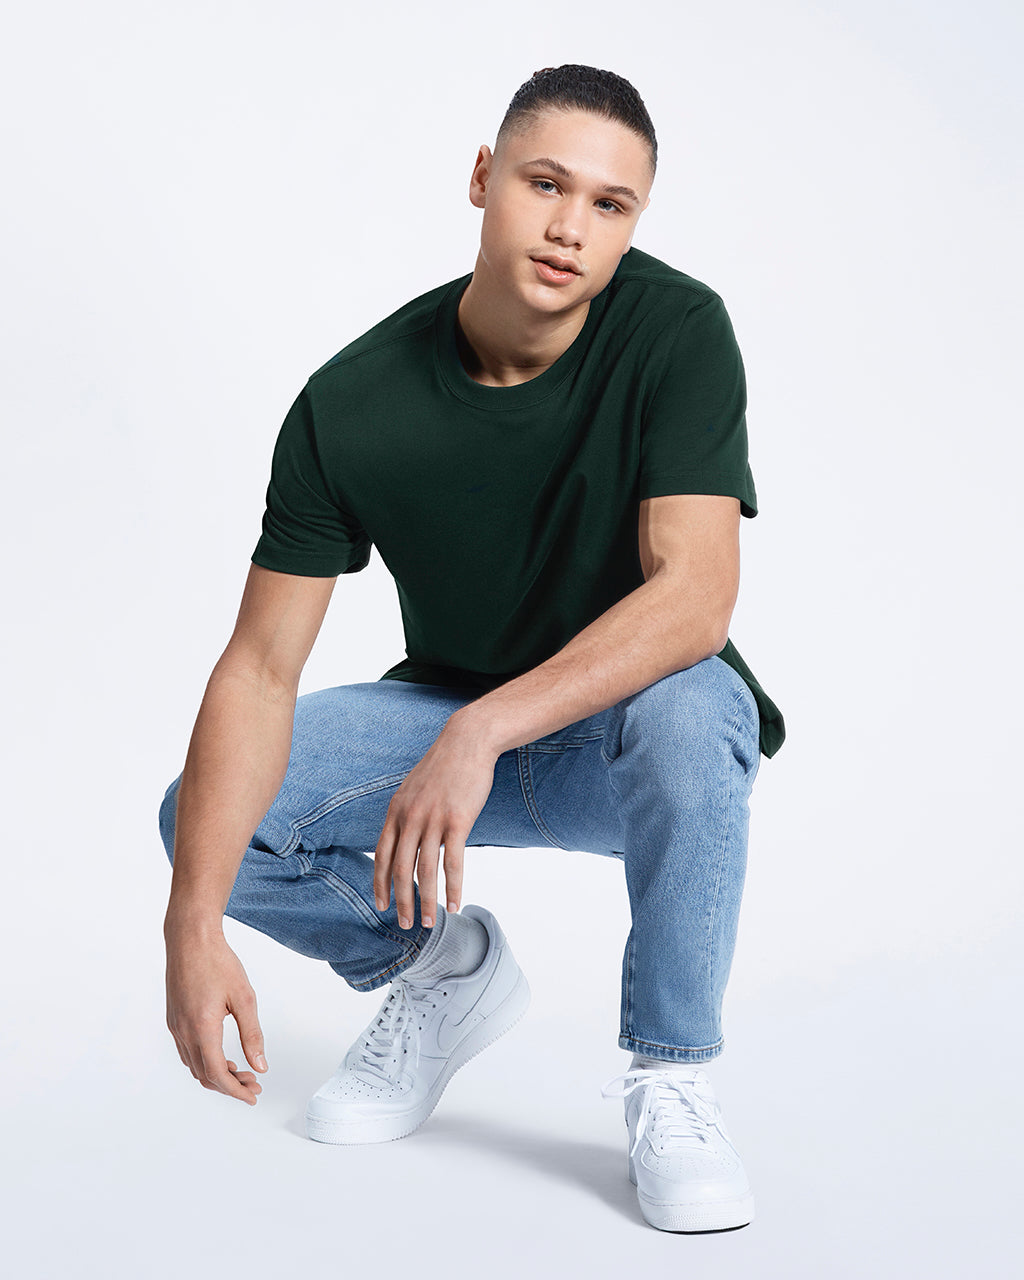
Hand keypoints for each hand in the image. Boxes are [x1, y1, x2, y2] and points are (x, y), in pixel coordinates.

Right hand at [164, 924, 267, 1104]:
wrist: (190, 939)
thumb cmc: (218, 962)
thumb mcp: (244, 998)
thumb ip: (252, 1035)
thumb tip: (260, 1065)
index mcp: (202, 1028)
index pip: (217, 1075)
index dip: (235, 1091)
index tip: (252, 1095)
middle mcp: (183, 1032)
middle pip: (204, 1075)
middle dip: (229, 1085)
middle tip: (252, 1084)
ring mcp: (175, 1026)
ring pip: (194, 1066)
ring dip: (216, 1075)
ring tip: (240, 1070)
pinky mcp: (173, 1019)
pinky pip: (187, 1052)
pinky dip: (204, 1061)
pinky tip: (220, 1055)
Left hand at [373, 719, 497, 927]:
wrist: (468, 740)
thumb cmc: (445, 765)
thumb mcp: (414, 788)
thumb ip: (407, 813)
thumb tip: (407, 838)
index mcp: (396, 811)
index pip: (381, 855)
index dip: (379, 883)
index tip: (380, 905)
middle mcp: (410, 817)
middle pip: (400, 869)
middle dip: (402, 901)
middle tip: (405, 924)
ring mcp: (433, 819)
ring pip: (426, 870)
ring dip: (427, 901)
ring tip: (431, 922)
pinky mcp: (457, 821)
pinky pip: (453, 862)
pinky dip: (453, 887)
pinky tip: (454, 903)